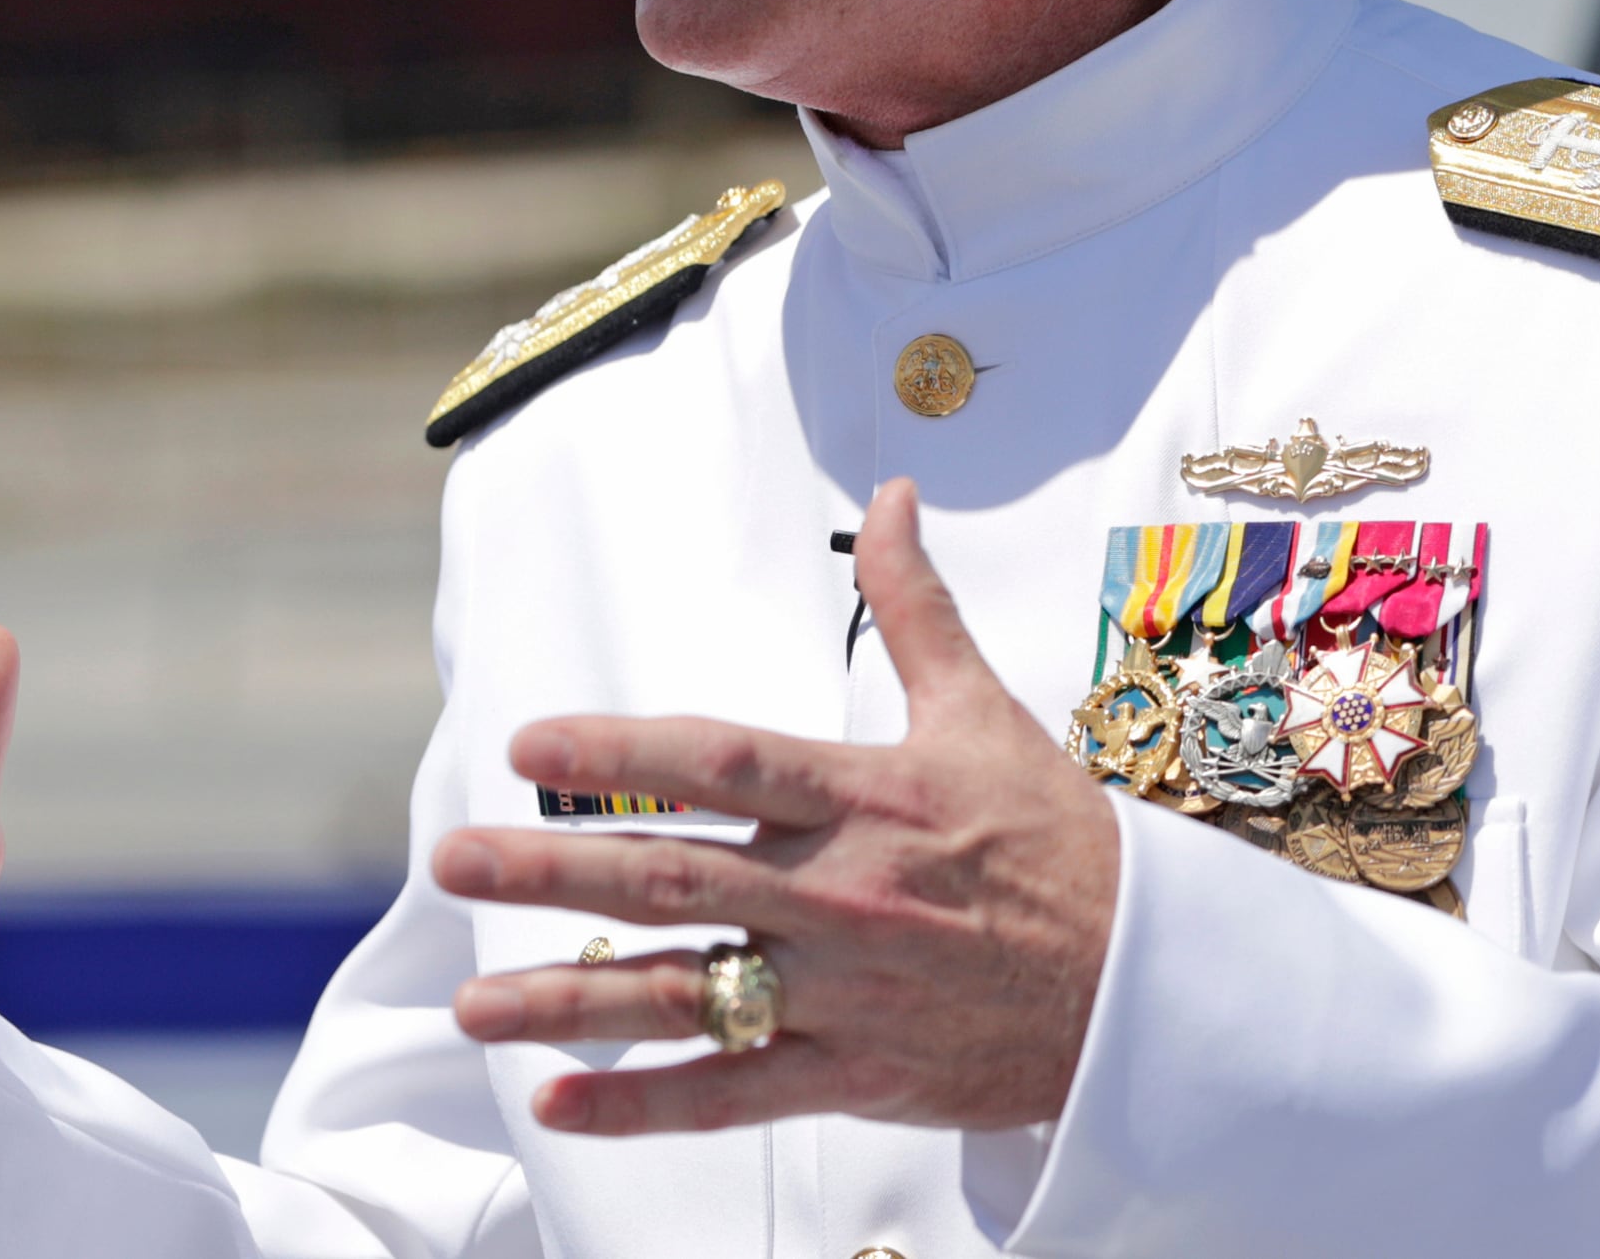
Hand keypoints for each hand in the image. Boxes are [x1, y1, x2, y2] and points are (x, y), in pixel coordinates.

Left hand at [436, 477, 1118, 1134]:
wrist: (1146, 986)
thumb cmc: (1058, 842)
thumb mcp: (985, 711)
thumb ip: (916, 607)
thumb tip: (893, 495)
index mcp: (865, 795)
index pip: (723, 760)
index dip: (623, 751)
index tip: (530, 745)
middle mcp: (840, 893)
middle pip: (675, 878)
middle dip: (553, 872)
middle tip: (453, 863)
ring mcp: (842, 990)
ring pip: (686, 995)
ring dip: (569, 1000)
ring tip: (471, 1005)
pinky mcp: (855, 1073)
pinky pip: (735, 1094)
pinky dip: (646, 1103)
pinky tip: (561, 1102)